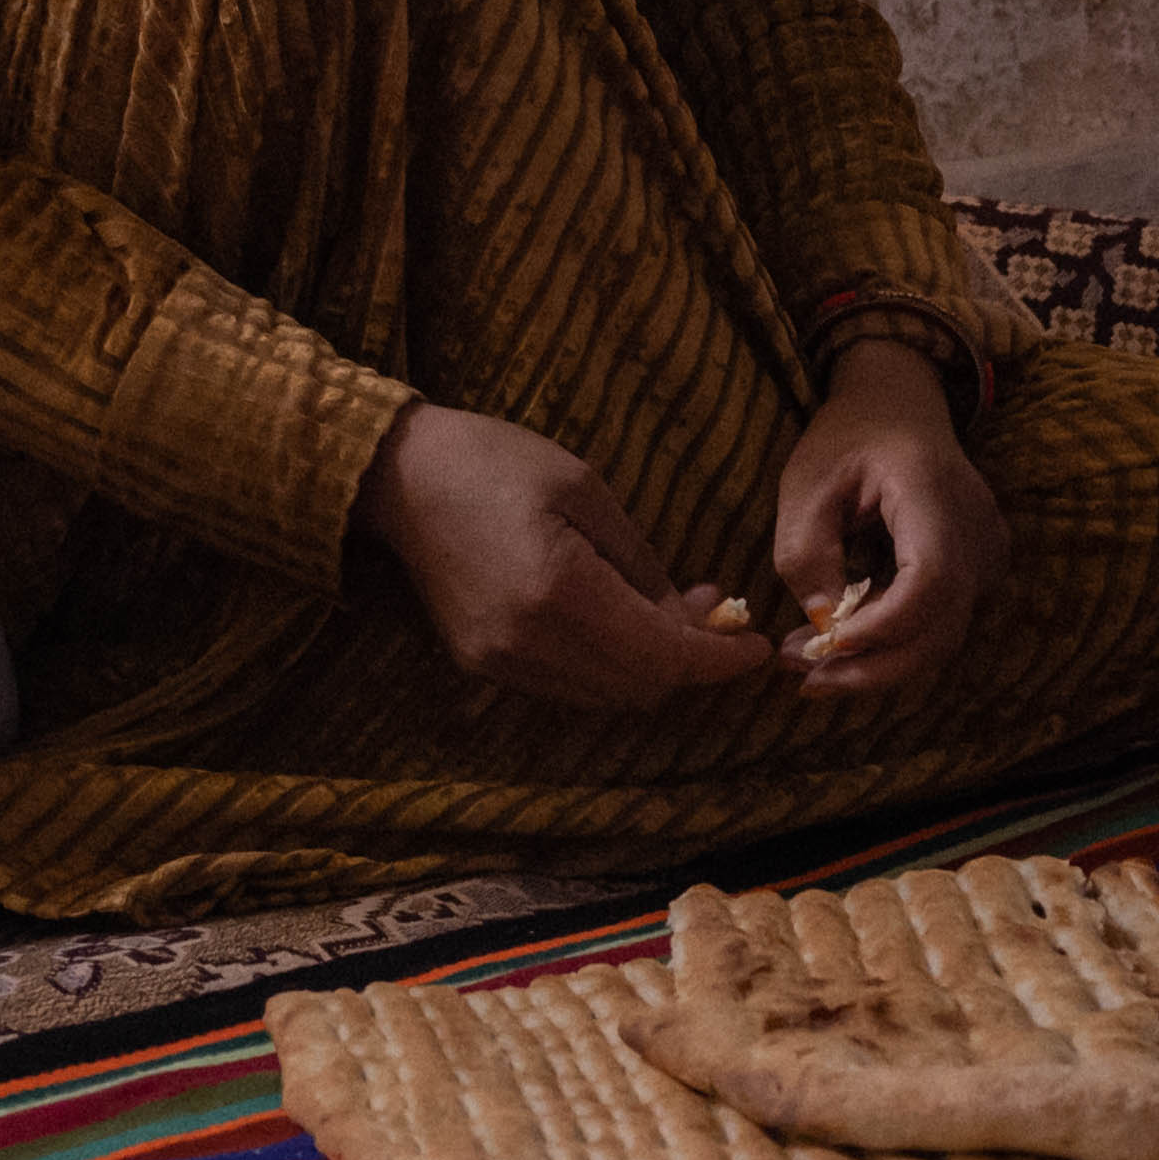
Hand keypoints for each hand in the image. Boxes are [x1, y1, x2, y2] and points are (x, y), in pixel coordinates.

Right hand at [354, 403, 779, 712]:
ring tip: (672, 616)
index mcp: (559, 591)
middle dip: (691, 663)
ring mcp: (499, 661)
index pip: (662, 655)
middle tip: (716, 614)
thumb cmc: (496, 462)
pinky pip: (567, 688)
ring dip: (651, 670)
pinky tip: (620, 624)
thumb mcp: (586, 491)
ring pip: (605, 697)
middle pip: (639, 687)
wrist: (400, 478)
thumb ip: (641, 563)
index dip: (718, 659)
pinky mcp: (481, 664)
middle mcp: (528, 642)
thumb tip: (689, 617)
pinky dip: (609, 669)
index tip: (758, 646)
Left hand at [770, 337, 1009, 700]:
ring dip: (879, 664)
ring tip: (814, 666)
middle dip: (872, 668)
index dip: (883, 627)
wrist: (901, 403)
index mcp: (931, 491)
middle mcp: (975, 528)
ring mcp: (988, 552)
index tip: (825, 646)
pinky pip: (944, 623)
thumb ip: (806, 554)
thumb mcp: (805, 484)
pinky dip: (896, 644)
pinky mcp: (982, 569)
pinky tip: (848, 643)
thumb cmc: (848, 437)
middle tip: (805, 680)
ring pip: (944, 636)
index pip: (931, 579)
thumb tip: (822, 627)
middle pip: (942, 627)